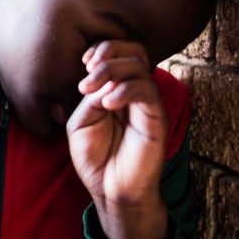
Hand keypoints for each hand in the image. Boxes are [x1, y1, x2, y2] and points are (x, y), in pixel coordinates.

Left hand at [66, 40, 168, 238]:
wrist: (110, 190)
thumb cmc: (96, 158)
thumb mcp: (81, 122)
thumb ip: (90, 99)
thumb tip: (104, 81)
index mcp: (117, 89)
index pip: (120, 53)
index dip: (103, 48)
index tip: (84, 62)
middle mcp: (135, 92)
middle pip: (134, 51)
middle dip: (108, 52)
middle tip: (88, 69)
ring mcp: (147, 104)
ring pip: (139, 67)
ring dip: (111, 70)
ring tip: (90, 89)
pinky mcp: (156, 118)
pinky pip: (146, 91)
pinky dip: (125, 90)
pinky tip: (107, 103)